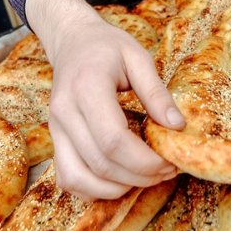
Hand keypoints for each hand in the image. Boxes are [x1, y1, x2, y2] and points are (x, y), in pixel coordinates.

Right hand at [26, 0, 182, 199]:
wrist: (72, 40)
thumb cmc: (107, 46)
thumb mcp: (137, 56)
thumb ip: (156, 92)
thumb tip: (177, 126)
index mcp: (87, 87)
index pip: (113, 139)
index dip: (144, 160)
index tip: (169, 161)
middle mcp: (64, 112)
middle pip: (100, 163)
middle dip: (138, 176)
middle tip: (166, 171)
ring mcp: (55, 129)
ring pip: (79, 178)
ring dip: (115, 189)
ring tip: (145, 178)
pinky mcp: (54, 140)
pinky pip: (68, 178)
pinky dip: (93, 190)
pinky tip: (118, 180)